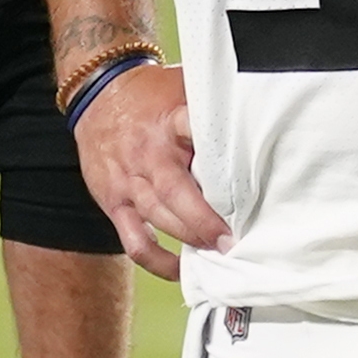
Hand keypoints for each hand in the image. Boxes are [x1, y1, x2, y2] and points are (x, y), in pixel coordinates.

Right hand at [76, 64, 230, 281]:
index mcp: (171, 121)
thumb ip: (213, 107)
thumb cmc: (150, 95)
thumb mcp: (184, 88)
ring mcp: (129, 181)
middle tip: (233, 238)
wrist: (98, 94)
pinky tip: (180, 269)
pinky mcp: (114, 202)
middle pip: (177, 192)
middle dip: (206, 220)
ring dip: (190, 238)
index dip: (219, 160)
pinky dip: (158, 261)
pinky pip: (134, 241)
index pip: (196, 135)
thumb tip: (260, 115)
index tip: (244, 183)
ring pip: (159, 218)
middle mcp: (148, 153)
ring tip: (218, 251)